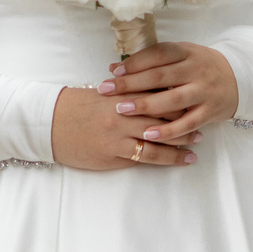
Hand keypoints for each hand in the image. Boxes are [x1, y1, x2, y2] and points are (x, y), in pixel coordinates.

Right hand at [52, 82, 198, 170]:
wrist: (49, 124)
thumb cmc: (73, 106)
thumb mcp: (100, 94)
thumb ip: (124, 93)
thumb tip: (148, 92)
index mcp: (120, 94)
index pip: (156, 92)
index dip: (178, 96)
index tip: (193, 97)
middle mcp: (123, 112)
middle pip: (163, 113)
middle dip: (186, 117)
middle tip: (204, 120)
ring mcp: (119, 134)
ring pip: (160, 137)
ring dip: (182, 140)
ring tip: (198, 142)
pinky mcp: (114, 153)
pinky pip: (147, 156)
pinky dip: (168, 157)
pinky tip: (182, 159)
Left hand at [97, 41, 240, 146]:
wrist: (239, 78)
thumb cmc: (198, 67)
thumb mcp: (179, 56)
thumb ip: (149, 62)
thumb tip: (112, 69)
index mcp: (187, 52)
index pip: (158, 54)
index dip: (135, 63)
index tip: (113, 72)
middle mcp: (197, 70)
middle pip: (160, 76)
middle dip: (131, 84)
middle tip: (106, 90)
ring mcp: (204, 91)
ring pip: (173, 100)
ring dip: (146, 105)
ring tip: (121, 110)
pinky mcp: (210, 112)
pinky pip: (187, 123)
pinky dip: (168, 131)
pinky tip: (148, 134)